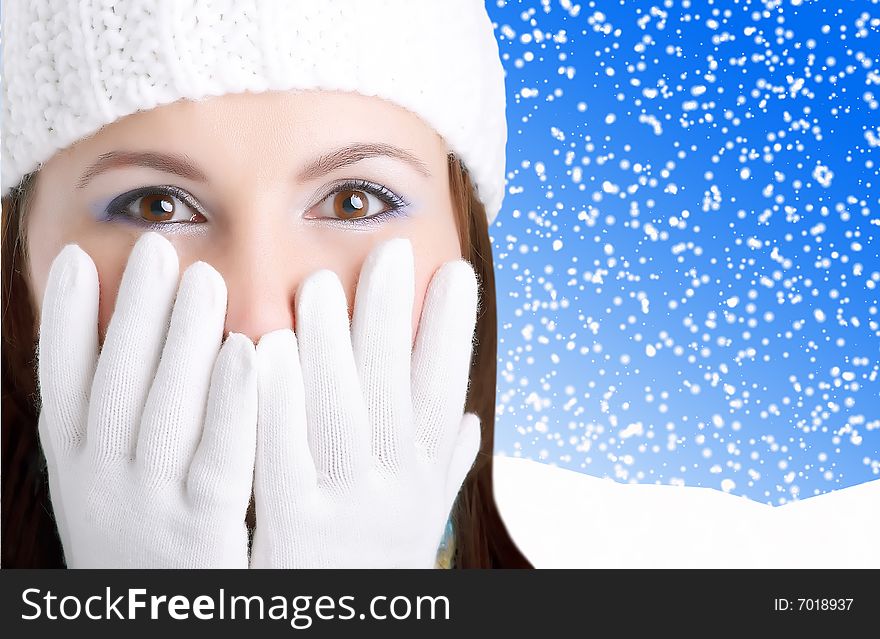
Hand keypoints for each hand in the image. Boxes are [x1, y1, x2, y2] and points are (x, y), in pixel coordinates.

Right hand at [37, 233, 256, 567]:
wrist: (163, 631)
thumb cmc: (144, 552)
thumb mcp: (109, 490)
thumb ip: (117, 428)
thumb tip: (127, 348)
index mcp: (75, 469)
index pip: (61, 380)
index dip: (63, 319)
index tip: (73, 259)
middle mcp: (100, 484)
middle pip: (116, 382)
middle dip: (133, 311)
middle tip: (157, 248)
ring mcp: (147, 509)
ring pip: (164, 409)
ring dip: (180, 339)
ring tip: (201, 277)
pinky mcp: (204, 533)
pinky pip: (218, 457)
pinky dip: (231, 402)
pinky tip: (249, 351)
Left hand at [251, 239, 480, 567]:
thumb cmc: (373, 569)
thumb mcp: (417, 522)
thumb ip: (442, 469)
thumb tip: (471, 423)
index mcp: (423, 481)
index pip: (444, 394)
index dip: (452, 333)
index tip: (457, 274)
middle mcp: (395, 493)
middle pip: (398, 393)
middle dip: (394, 321)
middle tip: (390, 253)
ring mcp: (346, 513)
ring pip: (343, 416)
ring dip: (333, 348)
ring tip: (321, 282)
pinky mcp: (291, 536)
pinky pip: (283, 460)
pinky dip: (277, 403)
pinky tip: (264, 349)